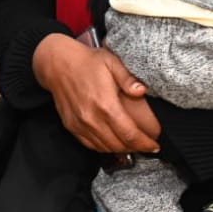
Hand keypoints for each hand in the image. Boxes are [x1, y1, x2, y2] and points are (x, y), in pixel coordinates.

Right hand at [32, 34, 160, 154]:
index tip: (155, 145)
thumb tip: (143, 90)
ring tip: (133, 145)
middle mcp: (92, 118)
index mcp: (105, 104)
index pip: (129, 134)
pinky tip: (113, 142)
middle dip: (136, 148)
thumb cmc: (86, 62)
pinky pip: (90, 145)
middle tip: (147, 145)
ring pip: (105, 148)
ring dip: (121, 149)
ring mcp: (80, 124)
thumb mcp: (111, 62)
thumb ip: (128, 78)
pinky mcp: (72, 126)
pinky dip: (104, 147)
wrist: (57, 64)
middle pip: (119, 145)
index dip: (145, 143)